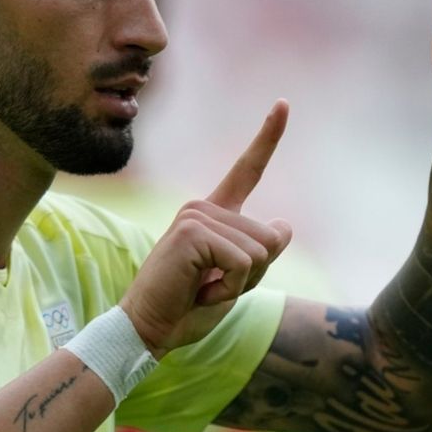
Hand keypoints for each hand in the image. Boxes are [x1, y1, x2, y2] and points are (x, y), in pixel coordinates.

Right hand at [119, 101, 293, 355]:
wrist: (148, 329)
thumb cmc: (187, 309)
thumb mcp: (236, 281)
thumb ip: (260, 253)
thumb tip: (283, 226)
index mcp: (213, 214)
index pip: (247, 170)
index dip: (267, 137)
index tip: (283, 103)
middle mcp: (203, 207)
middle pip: (270, 237)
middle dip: (254, 274)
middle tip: (212, 286)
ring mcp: (195, 215)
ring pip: (260, 251)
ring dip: (241, 283)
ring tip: (203, 289)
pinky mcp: (192, 231)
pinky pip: (244, 262)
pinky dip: (230, 288)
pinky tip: (199, 290)